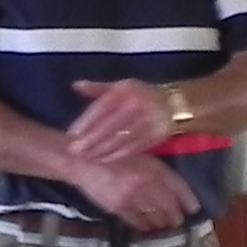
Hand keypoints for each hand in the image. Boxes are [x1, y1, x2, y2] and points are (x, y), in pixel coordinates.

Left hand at [63, 75, 181, 164]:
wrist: (174, 104)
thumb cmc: (140, 95)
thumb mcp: (121, 86)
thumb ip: (98, 88)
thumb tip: (76, 85)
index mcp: (126, 91)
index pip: (102, 107)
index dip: (86, 121)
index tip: (72, 134)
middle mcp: (138, 105)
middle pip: (111, 125)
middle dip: (91, 140)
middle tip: (75, 151)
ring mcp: (149, 121)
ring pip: (122, 138)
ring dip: (103, 150)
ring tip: (87, 158)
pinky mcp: (157, 135)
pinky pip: (135, 147)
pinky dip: (119, 155)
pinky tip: (105, 160)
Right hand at [66, 152, 195, 234]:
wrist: (84, 160)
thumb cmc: (112, 153)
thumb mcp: (138, 153)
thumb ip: (154, 168)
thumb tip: (171, 185)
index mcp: (152, 166)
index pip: (177, 186)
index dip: (188, 199)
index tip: (194, 208)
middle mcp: (146, 182)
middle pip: (169, 205)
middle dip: (176, 215)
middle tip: (179, 221)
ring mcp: (132, 196)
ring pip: (155, 215)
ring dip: (162, 222)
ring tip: (164, 225)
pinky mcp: (118, 207)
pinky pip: (137, 221)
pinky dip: (145, 226)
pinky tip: (147, 227)